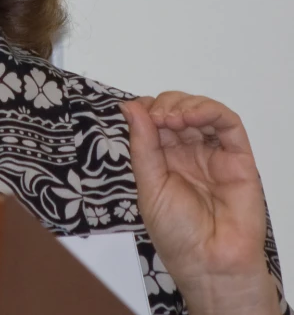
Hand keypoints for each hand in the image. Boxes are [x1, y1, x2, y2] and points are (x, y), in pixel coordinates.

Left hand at [121, 93, 279, 314]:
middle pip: (177, 109)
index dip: (147, 109)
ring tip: (172, 118)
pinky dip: (210, 111)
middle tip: (158, 118)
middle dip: (164, 105)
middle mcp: (188, 151)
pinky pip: (229, 124)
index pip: (155, 119)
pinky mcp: (238, 157)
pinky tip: (192, 116)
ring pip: (202, 110)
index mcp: (164, 158)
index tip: (139, 111)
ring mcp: (213, 152)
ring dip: (185, 104)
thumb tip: (129, 106)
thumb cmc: (177, 233)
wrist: (210, 264)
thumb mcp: (149, 185)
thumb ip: (142, 145)